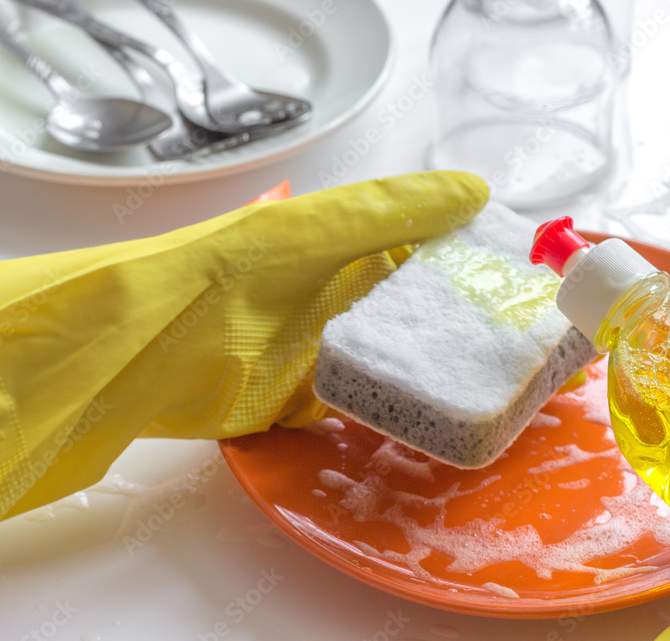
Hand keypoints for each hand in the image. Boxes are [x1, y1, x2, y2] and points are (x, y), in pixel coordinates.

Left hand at [0, 171, 488, 560]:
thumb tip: (475, 189)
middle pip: (415, 307)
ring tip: (497, 389)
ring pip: (395, 359)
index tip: (524, 282)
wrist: (144, 351)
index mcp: (341, 244)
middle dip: (464, 324)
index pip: (424, 245)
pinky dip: (393, 412)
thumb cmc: (226, 275)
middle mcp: (336, 293)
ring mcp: (320, 347)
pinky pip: (360, 403)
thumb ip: (390, 210)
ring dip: (435, 372)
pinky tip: (434, 423)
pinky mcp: (301, 399)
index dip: (471, 258)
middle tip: (525, 347)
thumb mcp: (311, 229)